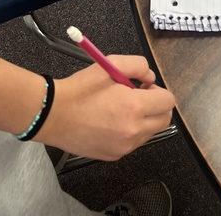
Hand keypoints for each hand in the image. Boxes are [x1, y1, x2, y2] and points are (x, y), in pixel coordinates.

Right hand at [39, 55, 174, 160]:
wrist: (53, 115)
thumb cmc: (80, 89)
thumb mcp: (110, 64)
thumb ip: (138, 66)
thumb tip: (150, 78)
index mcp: (134, 107)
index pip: (168, 102)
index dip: (158, 91)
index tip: (143, 87)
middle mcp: (133, 131)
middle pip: (164, 120)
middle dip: (156, 106)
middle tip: (136, 96)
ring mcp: (124, 147)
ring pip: (149, 132)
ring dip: (143, 119)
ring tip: (120, 108)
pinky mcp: (114, 156)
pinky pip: (133, 143)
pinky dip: (130, 131)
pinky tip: (110, 121)